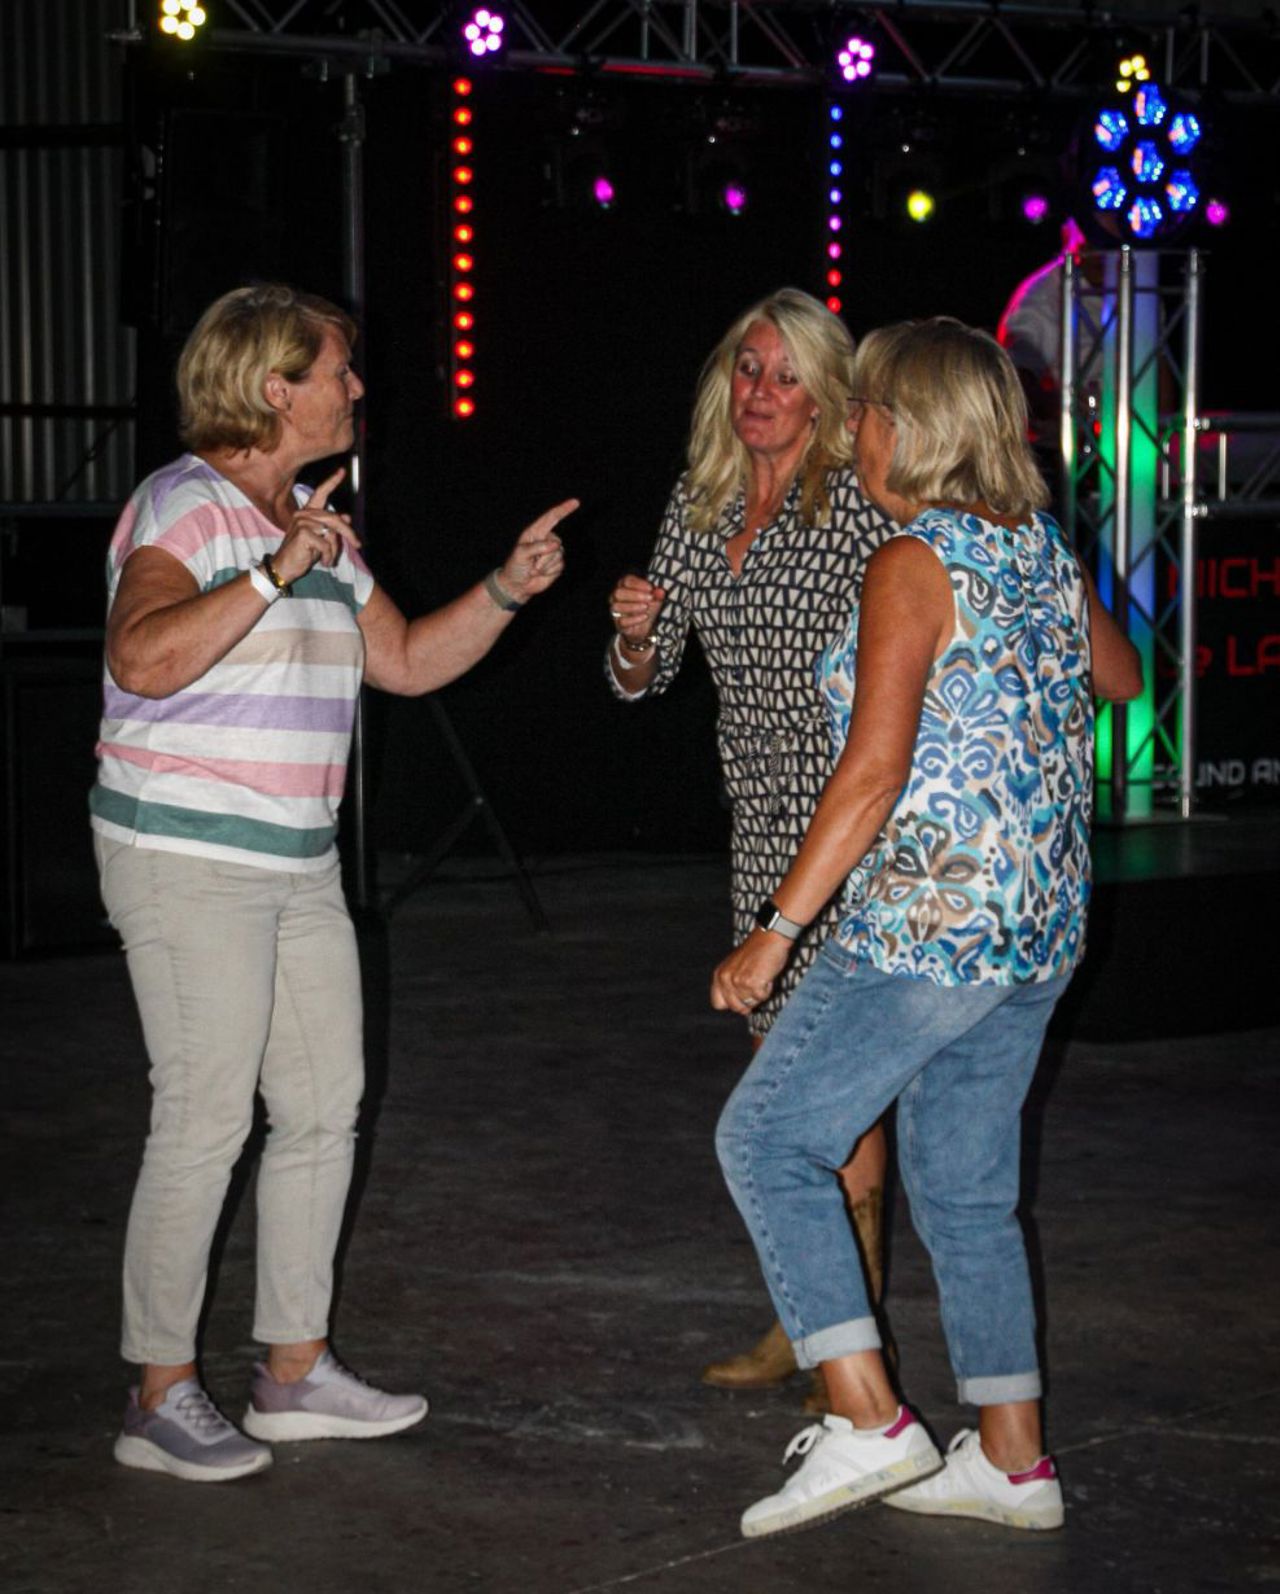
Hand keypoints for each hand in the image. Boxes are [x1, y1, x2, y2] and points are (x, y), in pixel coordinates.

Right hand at [275, 468, 360, 585]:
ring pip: (332, 532)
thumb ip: (331, 528)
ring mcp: (302, 522)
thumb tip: (347, 516)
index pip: (320, 494)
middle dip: (348, 532)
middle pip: (334, 518)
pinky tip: (323, 562)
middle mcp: (303, 514)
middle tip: (358, 544)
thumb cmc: (301, 554)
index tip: (343, 471)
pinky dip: (328, 555)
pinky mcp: (303, 533)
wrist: (284, 568)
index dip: (331, 482)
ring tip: (328, 560)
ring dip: (334, 550)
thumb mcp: (320, 540)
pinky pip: (326, 543)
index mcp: (307, 513)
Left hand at [498, 499, 577, 601]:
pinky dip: (550, 572)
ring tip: (534, 570)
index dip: (564, 509)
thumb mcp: (521, 554)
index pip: (551, 518)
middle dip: (544, 556)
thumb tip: (556, 545)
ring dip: (545, 565)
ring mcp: (553, 552)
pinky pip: (560, 565)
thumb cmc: (515, 566)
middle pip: (556, 542)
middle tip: (531, 564)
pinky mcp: (557, 564)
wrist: (518, 585)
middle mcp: (546, 539)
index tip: (576, 502)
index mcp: (535, 532)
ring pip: (558, 555)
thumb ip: (537, 547)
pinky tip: (541, 574)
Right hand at [609, 573, 665, 646]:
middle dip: (635, 595)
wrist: (645, 626)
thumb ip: (657, 594)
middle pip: (619, 593)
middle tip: (650, 597)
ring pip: (617, 607)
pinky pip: (622, 621)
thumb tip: (661, 591)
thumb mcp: (654, 599)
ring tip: (646, 607)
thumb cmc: (647, 607)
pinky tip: (644, 616)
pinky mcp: (619, 624)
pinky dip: (634, 619)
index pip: (626, 581)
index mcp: (624, 586)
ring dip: (633, 606)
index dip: (638, 584)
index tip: (650, 588)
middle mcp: (616, 597)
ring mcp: (616, 611)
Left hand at [710, 930, 790, 1015]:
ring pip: (750, 1003)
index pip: (718, 1004)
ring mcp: (737, 981)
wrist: (769, 938)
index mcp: (719, 975)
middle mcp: (725, 979)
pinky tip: (766, 975)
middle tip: (756, 984)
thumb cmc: (756, 952)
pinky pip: (761, 997)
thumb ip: (731, 985)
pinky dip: (767, 989)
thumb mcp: (736, 967)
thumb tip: (741, 1009)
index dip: (732, 1004)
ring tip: (761, 975)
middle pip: (736, 1007)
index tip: (741, 998)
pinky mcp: (751, 983)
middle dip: (748, 1002)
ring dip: (759, 993)